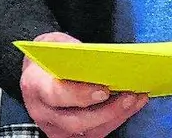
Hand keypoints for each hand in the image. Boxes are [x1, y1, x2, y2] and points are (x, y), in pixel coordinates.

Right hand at [20, 31, 148, 137]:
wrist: (39, 71)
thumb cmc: (50, 57)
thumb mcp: (55, 42)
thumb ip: (72, 48)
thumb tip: (98, 57)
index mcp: (34, 85)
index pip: (56, 95)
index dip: (81, 95)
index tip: (104, 90)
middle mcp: (42, 112)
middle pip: (75, 121)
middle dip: (107, 110)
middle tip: (129, 95)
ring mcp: (55, 127)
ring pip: (88, 132)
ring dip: (117, 116)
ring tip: (137, 98)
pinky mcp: (69, 135)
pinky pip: (96, 133)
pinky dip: (116, 119)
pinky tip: (132, 104)